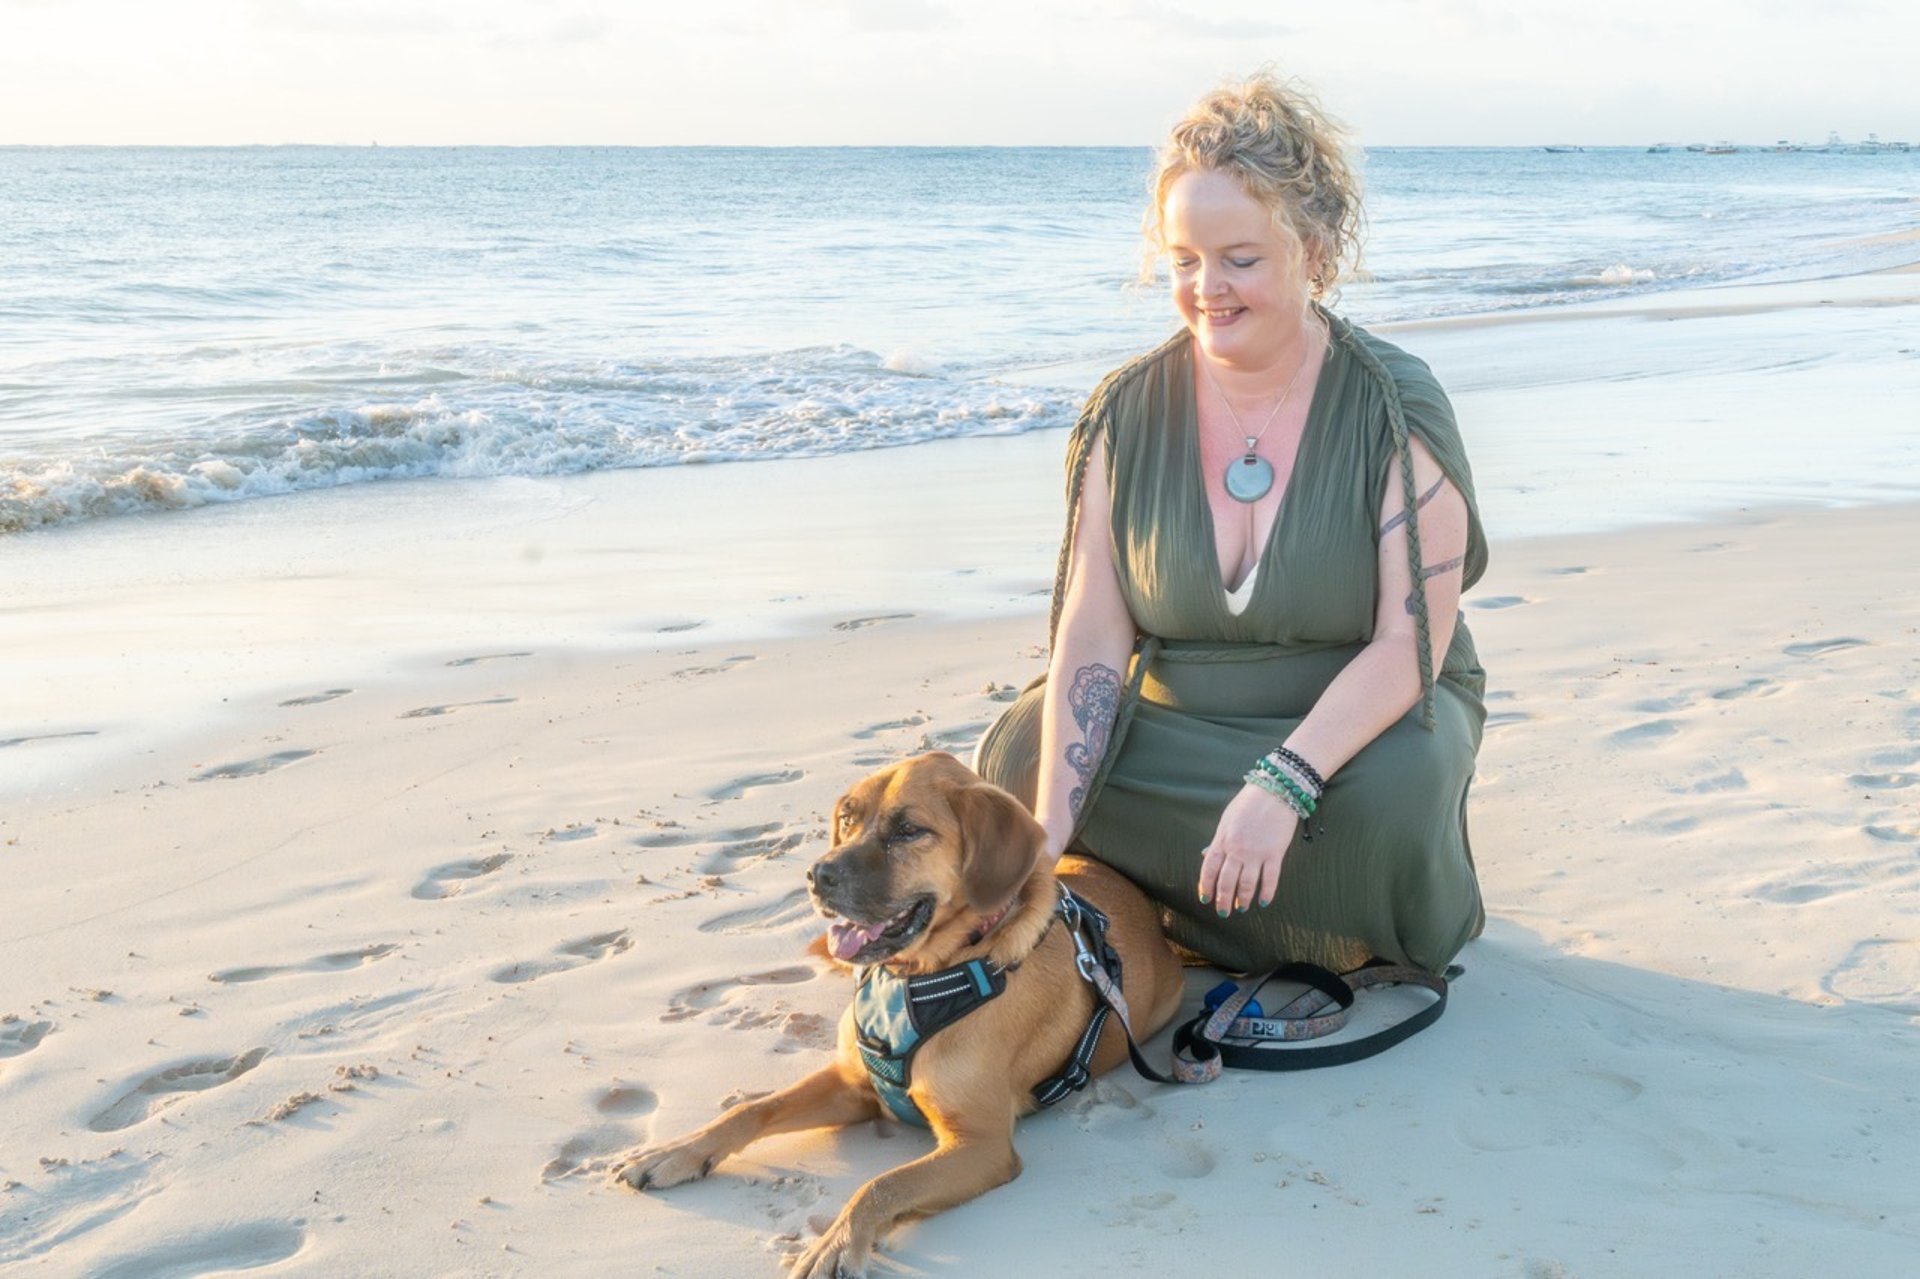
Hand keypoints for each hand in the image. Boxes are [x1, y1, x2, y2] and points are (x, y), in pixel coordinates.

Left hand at [1197, 783, 1298, 916]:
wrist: (1275, 790)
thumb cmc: (1248, 803)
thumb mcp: (1227, 819)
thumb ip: (1218, 840)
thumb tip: (1206, 856)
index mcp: (1222, 840)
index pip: (1209, 869)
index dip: (1205, 886)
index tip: (1205, 899)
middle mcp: (1237, 849)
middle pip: (1226, 881)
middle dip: (1223, 899)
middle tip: (1223, 911)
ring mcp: (1256, 853)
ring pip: (1247, 884)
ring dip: (1243, 899)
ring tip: (1241, 908)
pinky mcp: (1275, 853)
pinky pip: (1271, 879)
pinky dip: (1267, 892)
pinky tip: (1264, 902)